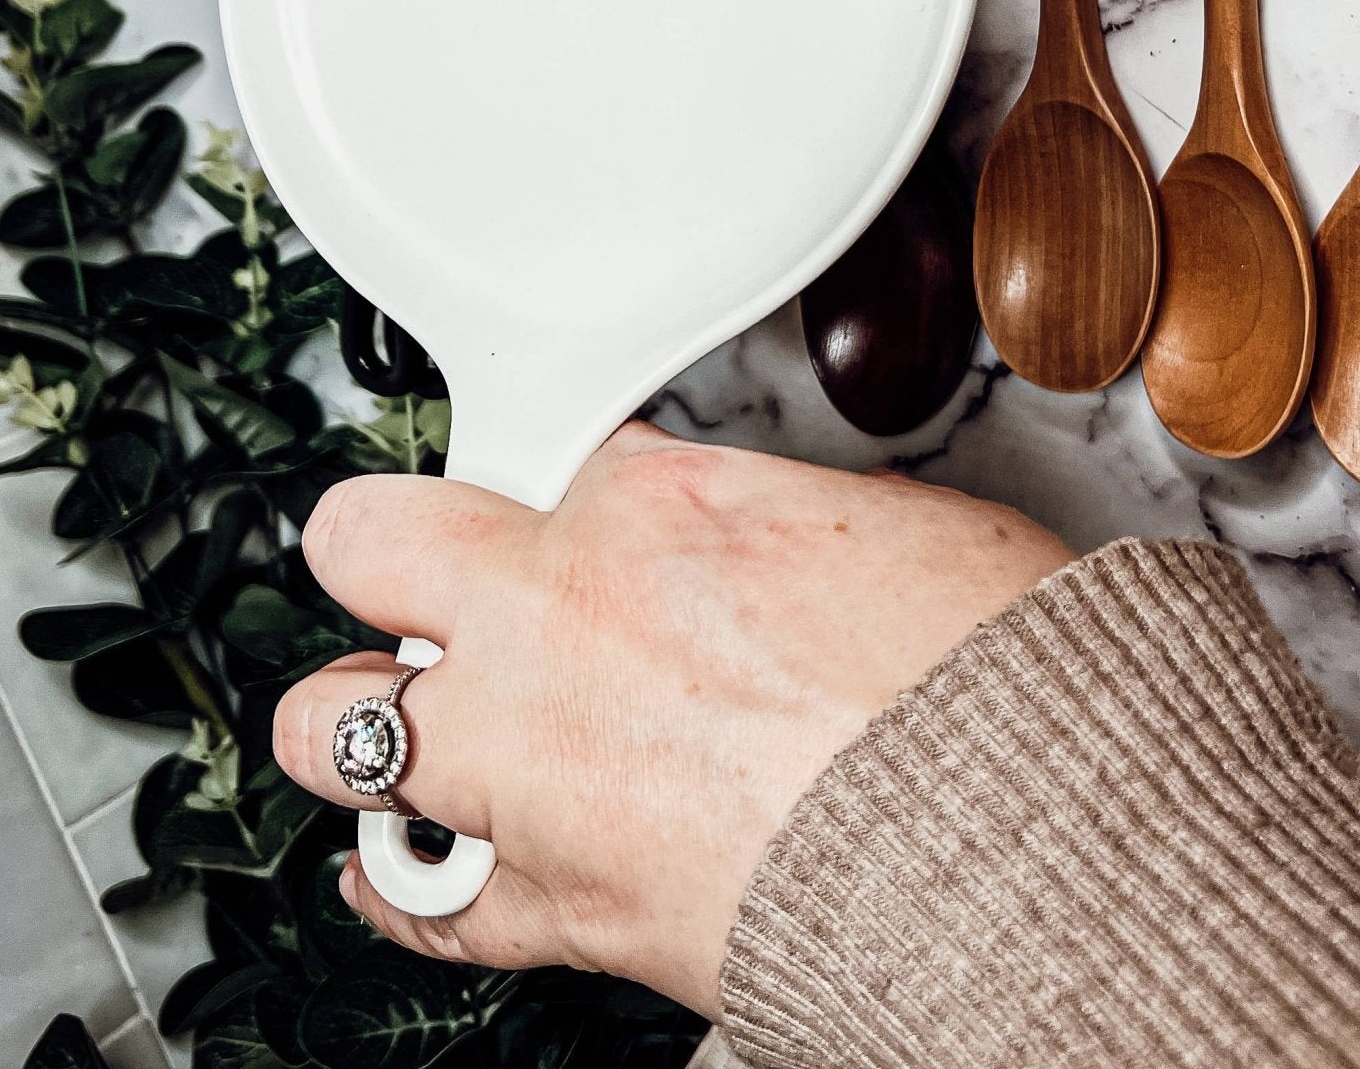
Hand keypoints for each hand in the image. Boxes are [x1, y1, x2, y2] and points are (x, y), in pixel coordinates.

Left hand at [273, 424, 1070, 1016]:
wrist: (1022, 859)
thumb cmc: (990, 689)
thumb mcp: (889, 531)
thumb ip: (775, 525)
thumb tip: (761, 542)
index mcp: (652, 506)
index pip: (546, 455)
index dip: (562, 485)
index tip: (568, 506)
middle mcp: (559, 620)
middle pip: (370, 544)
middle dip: (383, 551)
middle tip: (414, 573)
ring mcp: (532, 765)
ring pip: (336, 726)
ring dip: (356, 720)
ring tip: (379, 721)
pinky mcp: (554, 903)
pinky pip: (424, 901)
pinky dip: (406, 883)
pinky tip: (392, 864)